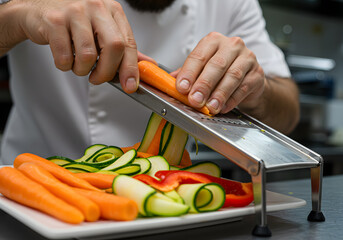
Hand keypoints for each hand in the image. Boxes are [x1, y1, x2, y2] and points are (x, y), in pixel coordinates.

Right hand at [18, 0, 149, 92]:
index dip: (130, 68)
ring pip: (88, 55)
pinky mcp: (54, 20)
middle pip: (114, 47)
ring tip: (77, 64)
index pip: (129, 43)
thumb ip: (124, 46)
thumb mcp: (102, 29)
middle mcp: (96, 6)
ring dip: (82, 70)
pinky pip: (64, 56)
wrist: (37, 10)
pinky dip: (64, 65)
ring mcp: (75, 11)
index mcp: (112, 10)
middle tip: (97, 78)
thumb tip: (148, 64)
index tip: (130, 85)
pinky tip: (64, 57)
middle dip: (107, 72)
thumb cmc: (73, 22)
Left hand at [174, 32, 265, 114]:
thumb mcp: (201, 69)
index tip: (182, 87)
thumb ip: (186, 74)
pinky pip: (244, 87)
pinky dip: (232, 99)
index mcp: (213, 41)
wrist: (247, 80)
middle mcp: (231, 46)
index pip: (199, 56)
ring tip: (210, 107)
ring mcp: (247, 58)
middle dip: (204, 84)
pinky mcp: (257, 74)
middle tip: (195, 100)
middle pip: (217, 65)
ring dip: (219, 94)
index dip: (189, 73)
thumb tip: (169, 81)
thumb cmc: (220, 72)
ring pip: (232, 76)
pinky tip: (223, 107)